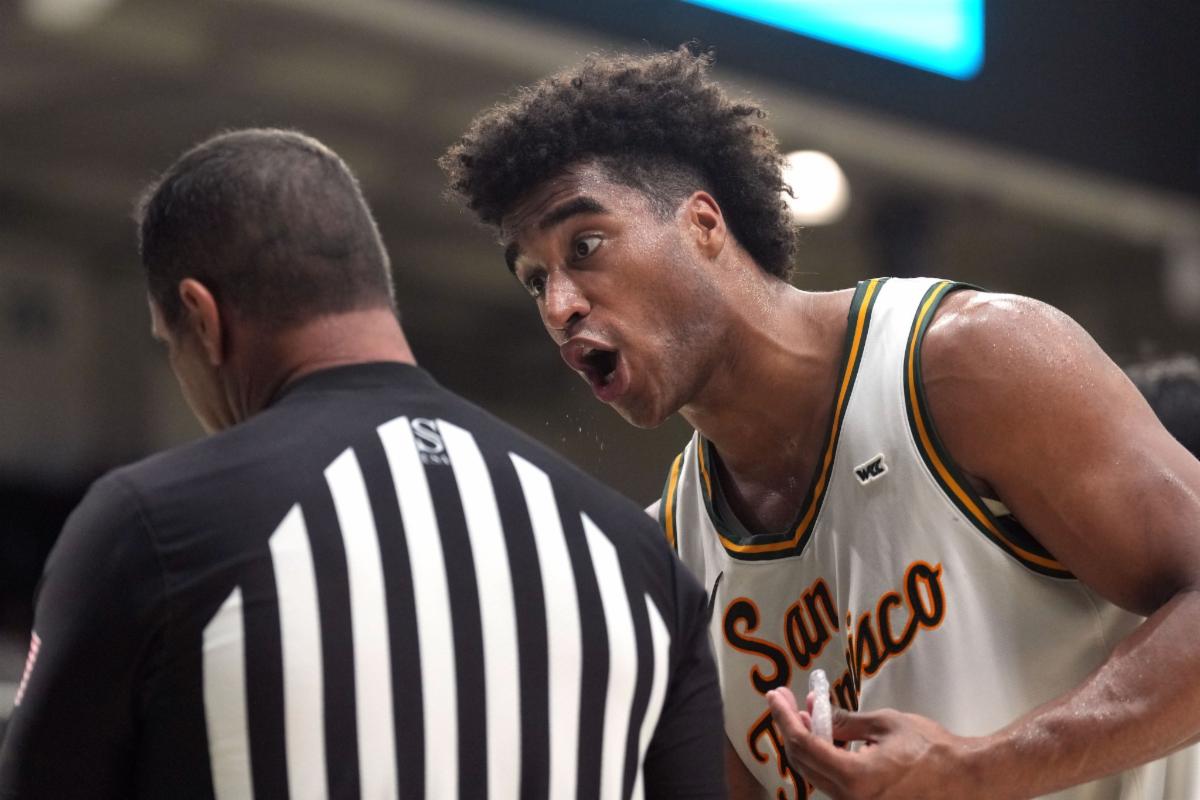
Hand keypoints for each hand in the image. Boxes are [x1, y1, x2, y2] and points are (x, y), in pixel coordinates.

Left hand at [766, 687, 985, 798]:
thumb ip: (845, 721)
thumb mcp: (885, 724)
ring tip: (807, 712)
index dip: (784, 717)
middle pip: (804, 761)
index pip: (804, 744)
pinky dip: (824, 756)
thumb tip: (815, 710)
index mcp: (855, 778)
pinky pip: (833, 781)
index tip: (774, 696)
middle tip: (785, 700)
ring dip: (806, 742)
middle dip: (790, 727)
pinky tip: (828, 735)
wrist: (965, 780)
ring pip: (816, 773)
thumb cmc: (931, 750)